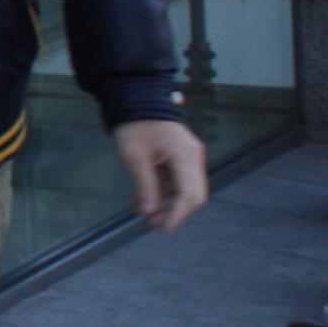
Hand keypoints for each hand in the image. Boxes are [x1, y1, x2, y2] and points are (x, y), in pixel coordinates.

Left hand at [113, 119, 207, 233]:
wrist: (134, 98)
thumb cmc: (134, 123)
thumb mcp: (135, 157)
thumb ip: (145, 186)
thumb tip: (150, 211)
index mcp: (185, 155)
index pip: (190, 194)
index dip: (178, 215)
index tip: (164, 228)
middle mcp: (193, 157)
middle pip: (191, 194)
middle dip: (171, 210)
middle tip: (150, 221)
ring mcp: (188, 157)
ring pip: (183, 189)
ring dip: (164, 202)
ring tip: (142, 210)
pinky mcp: (180, 157)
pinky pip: (176, 180)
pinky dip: (161, 190)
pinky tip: (143, 197)